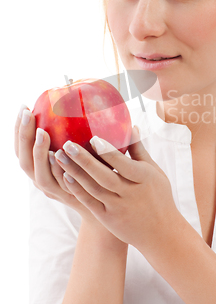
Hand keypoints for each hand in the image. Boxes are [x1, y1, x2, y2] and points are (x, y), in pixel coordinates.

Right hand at [14, 105, 123, 238]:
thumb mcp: (83, 151)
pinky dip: (58, 170)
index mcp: (41, 168)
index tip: (24, 107)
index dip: (18, 130)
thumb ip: (78, 133)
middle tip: (29, 115)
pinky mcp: (70, 198)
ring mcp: (55, 191)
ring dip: (39, 152)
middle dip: (24, 136)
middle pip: (25, 160)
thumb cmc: (96, 171)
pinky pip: (60, 183)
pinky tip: (59, 154)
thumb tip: (83, 100)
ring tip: (43, 132)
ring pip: (40, 174)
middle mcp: (43, 181)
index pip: (22, 148)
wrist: (109, 203)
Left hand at [54, 127, 182, 252]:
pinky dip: (78, 189)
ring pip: (93, 189)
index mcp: (143, 178)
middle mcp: (129, 193)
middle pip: (104, 176)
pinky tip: (65, 176)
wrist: (160, 233)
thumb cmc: (159, 196)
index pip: (123, 163)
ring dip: (75, 172)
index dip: (108, 152)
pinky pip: (90, 202)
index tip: (93, 138)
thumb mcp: (154, 172)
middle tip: (67, 145)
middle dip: (84, 160)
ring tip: (59, 157)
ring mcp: (117, 207)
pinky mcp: (108, 218)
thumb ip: (139, 150)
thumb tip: (131, 126)